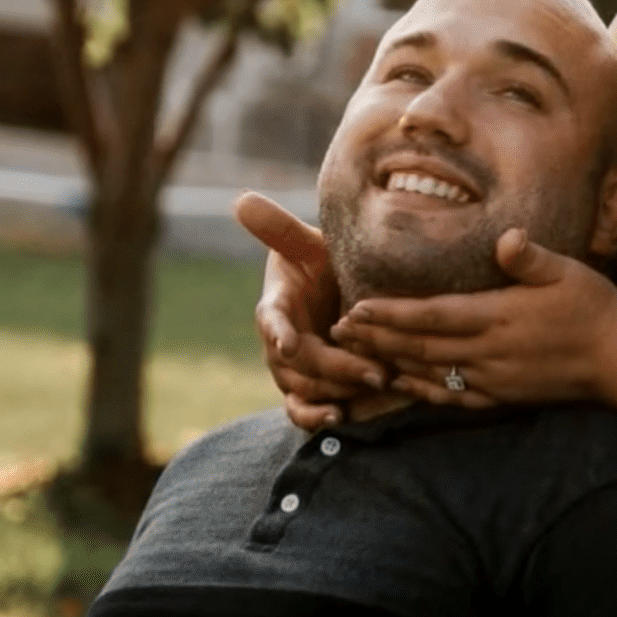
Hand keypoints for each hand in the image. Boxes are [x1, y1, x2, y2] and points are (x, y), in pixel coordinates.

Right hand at [234, 191, 387, 428]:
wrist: (335, 293)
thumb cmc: (321, 264)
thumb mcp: (308, 244)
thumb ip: (280, 229)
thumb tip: (241, 200)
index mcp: (275, 306)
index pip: (271, 321)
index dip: (279, 332)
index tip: (289, 342)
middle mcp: (279, 342)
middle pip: (299, 363)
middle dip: (335, 367)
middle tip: (375, 369)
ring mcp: (291, 370)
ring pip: (305, 388)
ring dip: (337, 390)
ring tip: (372, 385)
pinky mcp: (306, 389)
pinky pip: (302, 410)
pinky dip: (316, 417)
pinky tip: (340, 417)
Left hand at [330, 229, 616, 408]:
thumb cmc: (595, 308)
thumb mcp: (568, 270)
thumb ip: (531, 258)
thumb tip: (506, 239)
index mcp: (499, 316)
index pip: (431, 316)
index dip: (390, 314)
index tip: (355, 308)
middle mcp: (490, 353)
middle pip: (419, 347)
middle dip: (376, 338)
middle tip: (337, 329)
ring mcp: (494, 379)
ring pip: (430, 373)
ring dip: (390, 362)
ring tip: (356, 352)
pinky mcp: (502, 396)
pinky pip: (452, 397)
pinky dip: (421, 391)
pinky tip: (402, 384)